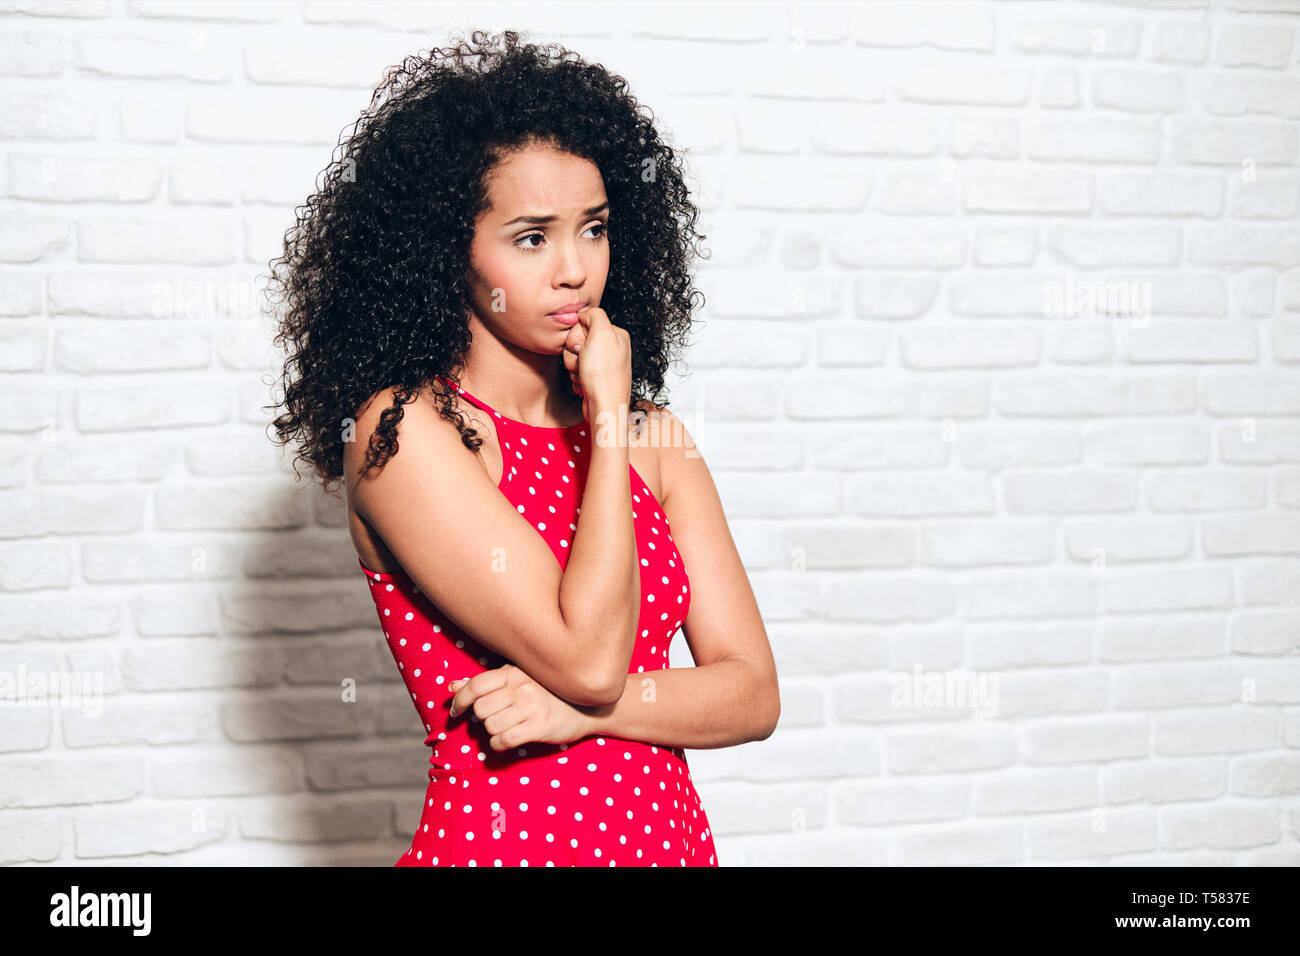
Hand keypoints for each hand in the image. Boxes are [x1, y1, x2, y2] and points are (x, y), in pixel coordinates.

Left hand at [447, 663, 592, 750]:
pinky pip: (505, 740)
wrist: (587, 708)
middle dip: (482, 719)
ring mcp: (532, 706)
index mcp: (514, 672)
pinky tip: (506, 742)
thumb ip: (485, 684)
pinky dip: (499, 745)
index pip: (476, 685)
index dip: (460, 701)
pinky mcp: (541, 726)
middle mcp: (522, 687)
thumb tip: (452, 686)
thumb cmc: (548, 694)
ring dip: (492, 732)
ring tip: (505, 729)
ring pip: (491, 725)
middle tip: (493, 721)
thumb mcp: (517, 682)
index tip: (456, 713)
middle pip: (481, 708)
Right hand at [561, 306, 630, 421]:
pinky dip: (576, 378)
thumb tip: (585, 313)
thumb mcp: (602, 334)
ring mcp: (603, 364)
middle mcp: (611, 348)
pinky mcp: (594, 378)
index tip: (583, 346)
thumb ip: (595, 314)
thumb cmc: (604, 375)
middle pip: (577, 339)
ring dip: (574, 366)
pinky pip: (575, 371)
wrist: (604, 407)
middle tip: (584, 361)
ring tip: (585, 375)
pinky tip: (585, 384)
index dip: (578, 335)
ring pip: (574, 356)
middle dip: (574, 352)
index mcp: (616, 334)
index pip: (585, 322)